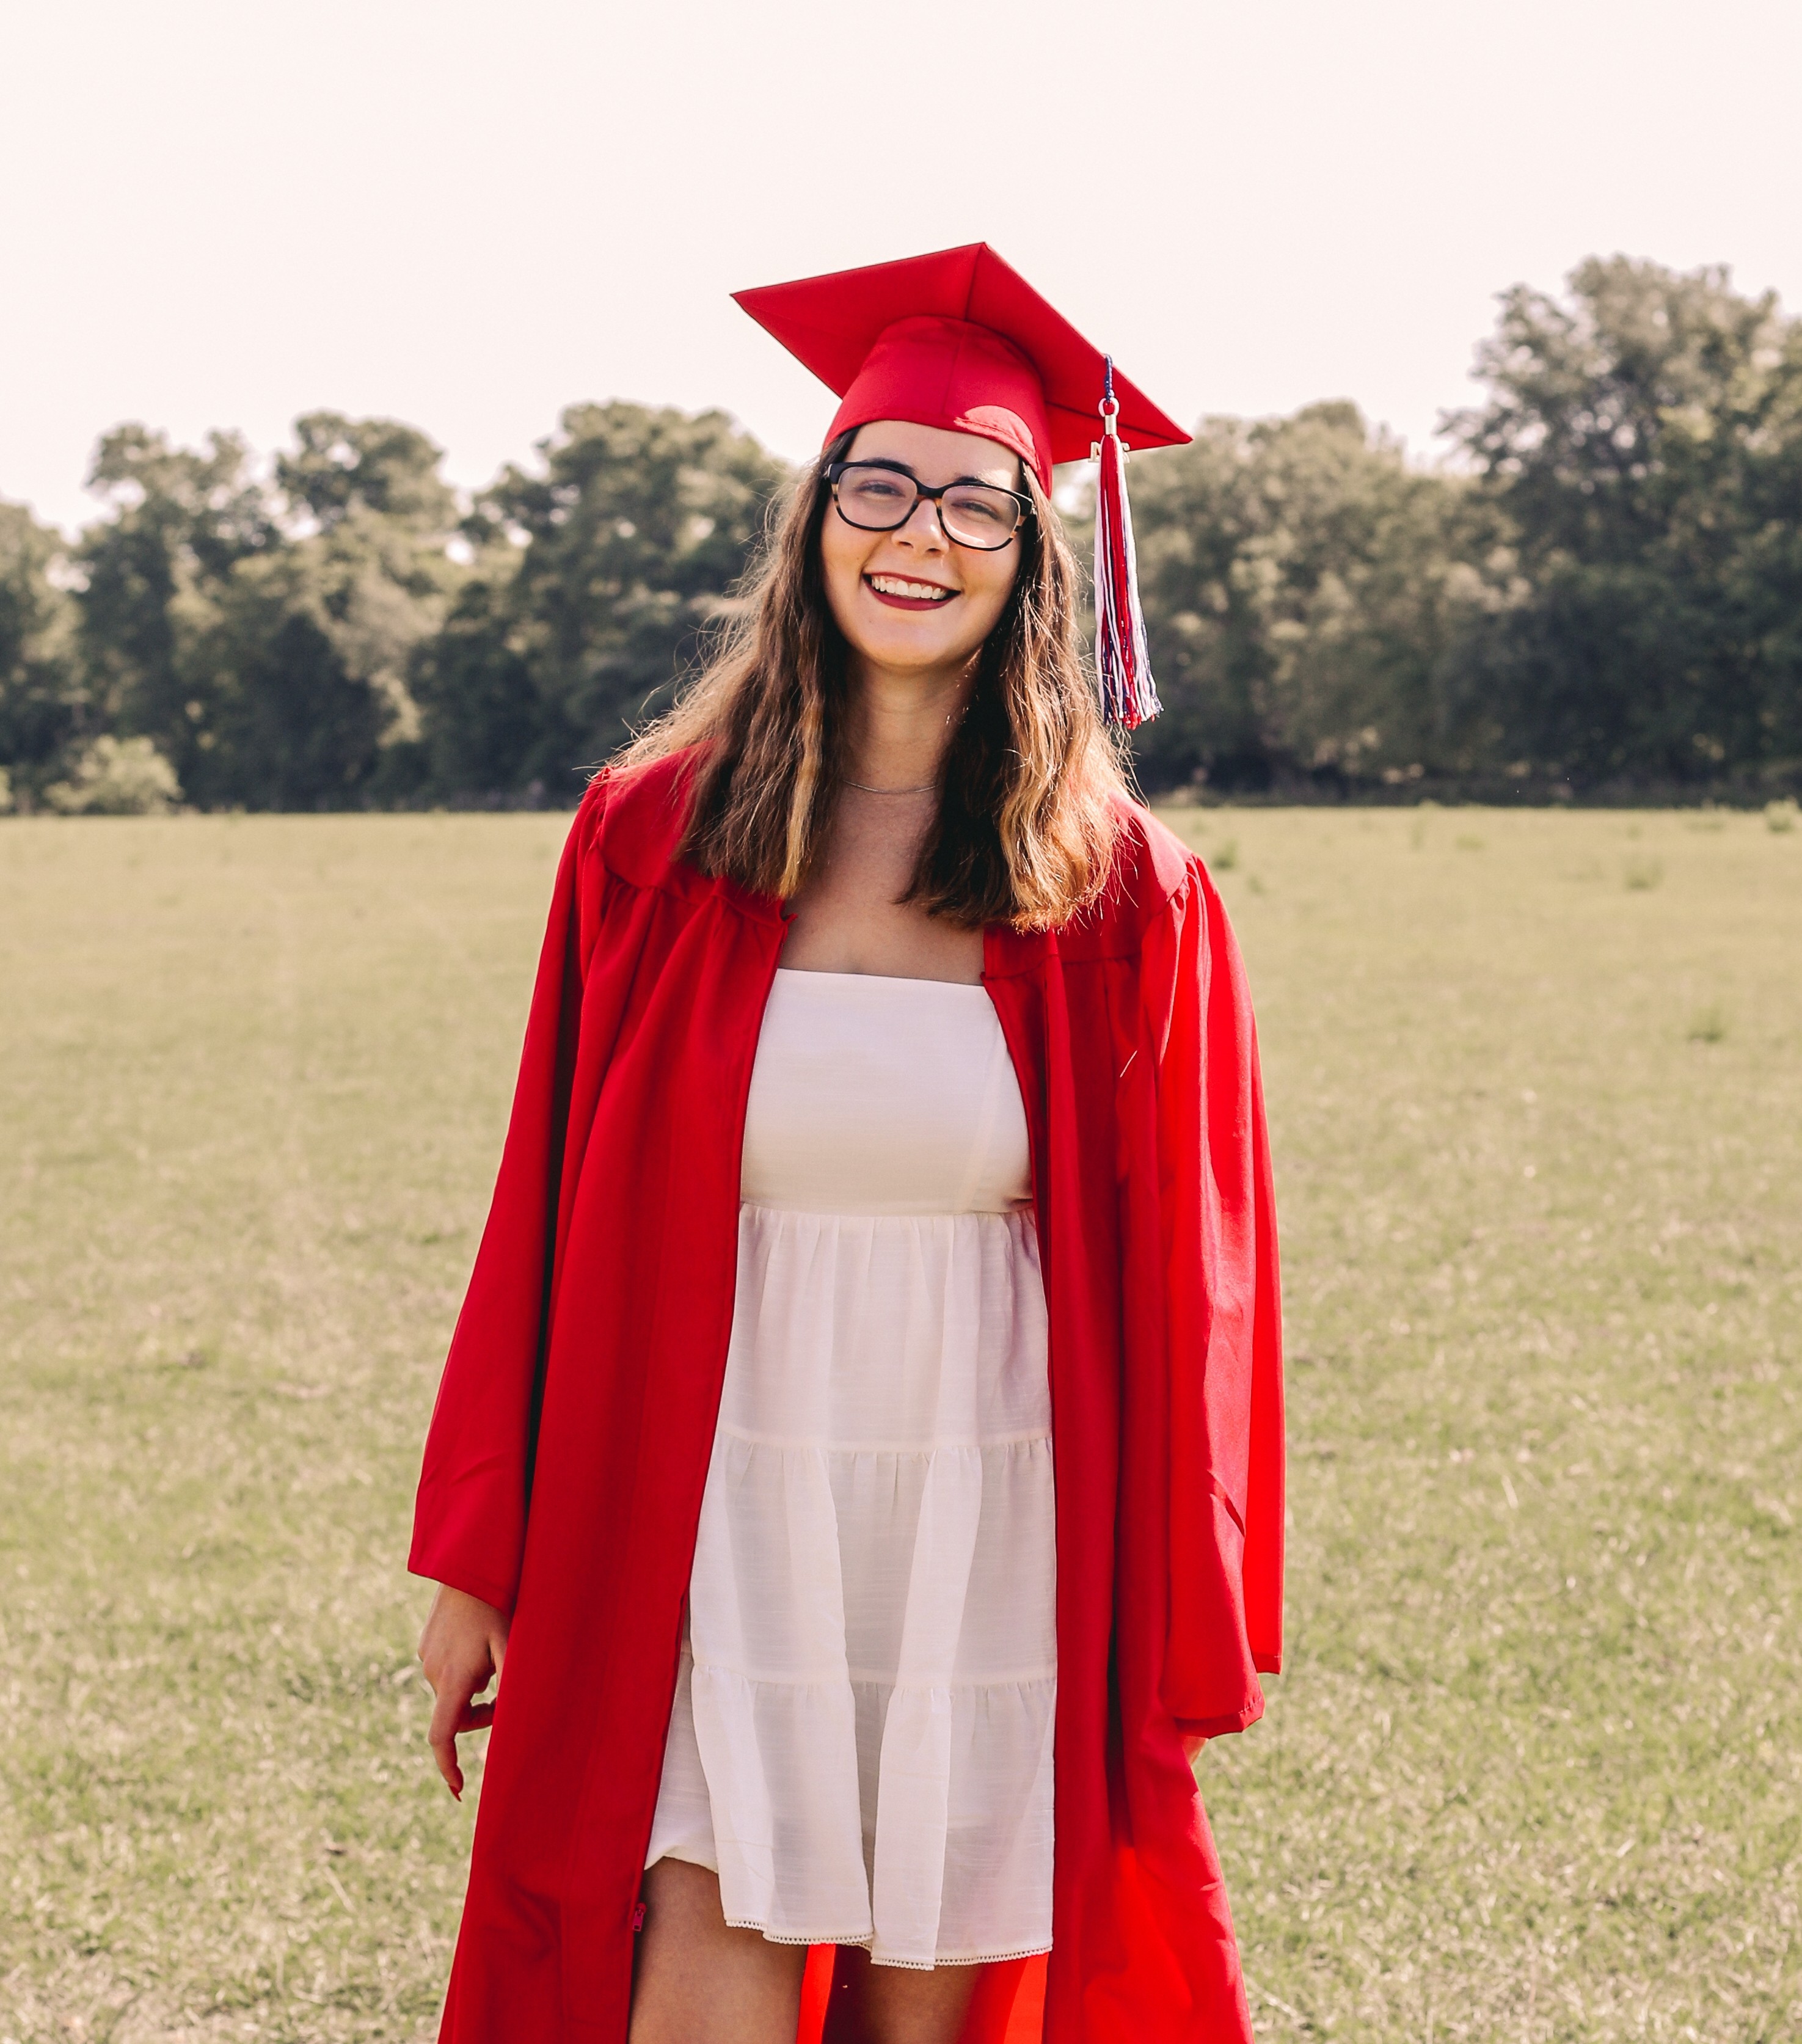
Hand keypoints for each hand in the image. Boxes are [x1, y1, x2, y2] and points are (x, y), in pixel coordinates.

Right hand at [418, 1583, 510, 1799]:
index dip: (448, 1766)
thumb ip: (510, 1692)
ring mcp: (426, 1657)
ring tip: (496, 1653)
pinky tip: (481, 1642)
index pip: (442, 1736)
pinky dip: (465, 1669)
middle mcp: (433, 1672)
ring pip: (454, 1691)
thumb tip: (507, 1734)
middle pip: (457, 1714)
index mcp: (453, 1679)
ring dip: (475, 1687)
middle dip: (481, 1713)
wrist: (469, 1565)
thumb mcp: (512, 1647)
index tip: (459, 1788)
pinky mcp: (426, 1644)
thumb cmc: (497, 1606)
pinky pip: (446, 1670)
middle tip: (507, 1692)